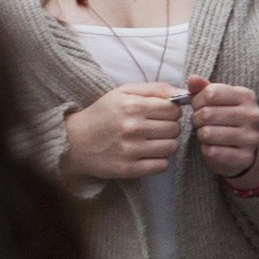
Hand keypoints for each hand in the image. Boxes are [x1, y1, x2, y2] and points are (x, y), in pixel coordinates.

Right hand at [60, 79, 184, 181]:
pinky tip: (147, 154)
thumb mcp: (124, 93)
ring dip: (166, 144)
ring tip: (151, 141)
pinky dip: (158, 161)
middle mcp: (132, 127)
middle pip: (175, 129)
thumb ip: (155, 89)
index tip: (162, 114)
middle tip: (155, 128)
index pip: (174, 109)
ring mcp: (130, 150)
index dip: (171, 111)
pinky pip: (161, 166)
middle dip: (169, 127)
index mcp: (132, 105)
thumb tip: (184, 92)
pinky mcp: (128, 169)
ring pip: (171, 147)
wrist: (74, 141)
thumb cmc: (103, 114)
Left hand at [188, 76, 258, 188]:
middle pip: (207, 113)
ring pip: (208, 133)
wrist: (245, 149)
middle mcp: (252, 115)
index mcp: (246, 96)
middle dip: (196, 119)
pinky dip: (206, 149)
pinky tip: (211, 147)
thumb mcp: (218, 100)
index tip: (198, 106)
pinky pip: (213, 151)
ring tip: (205, 134)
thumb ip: (204, 88)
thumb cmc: (227, 120)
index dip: (197, 100)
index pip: (211, 92)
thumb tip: (192, 79)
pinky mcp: (244, 157)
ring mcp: (250, 137)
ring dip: (201, 135)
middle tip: (199, 123)